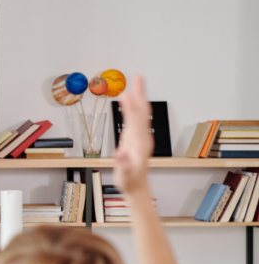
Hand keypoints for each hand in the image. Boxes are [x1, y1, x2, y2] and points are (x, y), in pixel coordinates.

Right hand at [113, 76, 153, 199]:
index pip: (136, 120)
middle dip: (140, 94)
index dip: (131, 106)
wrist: (137, 187)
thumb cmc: (130, 181)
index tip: (126, 94)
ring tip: (135, 84)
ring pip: (140, 113)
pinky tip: (130, 103)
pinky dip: (133, 108)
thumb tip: (121, 153)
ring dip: (139, 98)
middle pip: (142, 111)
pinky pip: (135, 119)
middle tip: (139, 77)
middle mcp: (142, 136)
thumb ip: (124, 163)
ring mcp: (140, 136)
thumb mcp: (126, 174)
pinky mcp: (135, 138)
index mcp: (139, 142)